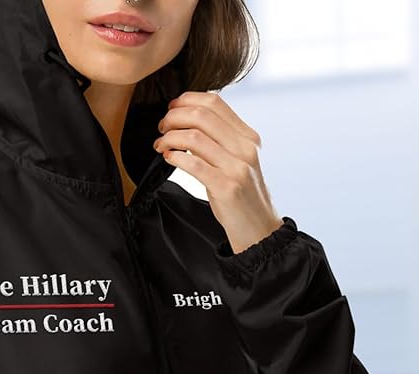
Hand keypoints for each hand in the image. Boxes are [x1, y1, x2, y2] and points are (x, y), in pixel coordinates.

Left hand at [153, 90, 284, 254]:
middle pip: (202, 115)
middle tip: (162, 127)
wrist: (258, 229)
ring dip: (170, 137)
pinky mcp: (227, 187)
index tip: (171, 108)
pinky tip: (168, 158)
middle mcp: (245, 148)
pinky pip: (194, 164)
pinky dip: (175, 157)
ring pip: (195, 137)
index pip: (215, 102)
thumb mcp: (236, 162)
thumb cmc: (240, 196)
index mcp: (247, 137)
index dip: (187, 100)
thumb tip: (188, 123)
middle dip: (174, 117)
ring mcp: (237, 167)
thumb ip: (219, 142)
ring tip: (160, 145)